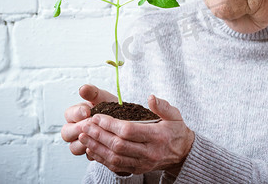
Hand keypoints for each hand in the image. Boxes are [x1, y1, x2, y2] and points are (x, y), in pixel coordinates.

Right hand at [61, 84, 117, 158]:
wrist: (126, 121)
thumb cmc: (111, 107)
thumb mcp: (103, 98)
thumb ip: (92, 93)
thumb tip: (82, 89)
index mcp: (76, 114)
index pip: (69, 114)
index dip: (76, 113)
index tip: (87, 111)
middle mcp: (75, 129)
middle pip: (66, 133)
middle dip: (79, 129)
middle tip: (91, 124)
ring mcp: (82, 142)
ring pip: (74, 147)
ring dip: (85, 142)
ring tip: (98, 135)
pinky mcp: (91, 152)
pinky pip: (87, 155)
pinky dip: (94, 151)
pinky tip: (104, 145)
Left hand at [79, 95, 194, 174]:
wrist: (183, 153)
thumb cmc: (176, 130)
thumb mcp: (174, 114)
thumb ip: (162, 106)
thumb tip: (150, 97)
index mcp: (157, 137)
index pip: (128, 131)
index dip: (110, 124)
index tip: (98, 116)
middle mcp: (149, 153)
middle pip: (118, 145)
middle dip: (99, 135)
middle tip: (85, 125)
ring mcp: (142, 163)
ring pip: (114, 158)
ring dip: (96, 147)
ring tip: (83, 136)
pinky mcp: (137, 169)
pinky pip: (116, 166)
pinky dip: (101, 158)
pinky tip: (91, 149)